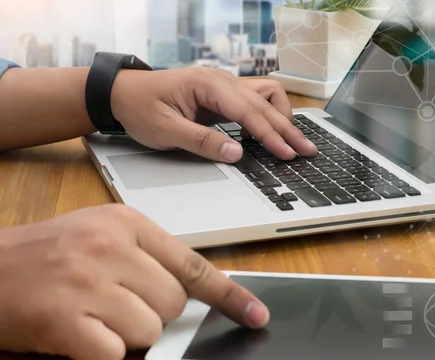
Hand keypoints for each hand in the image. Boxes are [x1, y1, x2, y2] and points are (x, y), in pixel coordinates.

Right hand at [0, 204, 269, 359]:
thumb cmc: (45, 255)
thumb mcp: (101, 237)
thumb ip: (147, 259)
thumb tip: (188, 295)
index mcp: (127, 223)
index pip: (192, 264)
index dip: (228, 294)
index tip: (255, 314)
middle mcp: (110, 247)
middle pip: (173, 303)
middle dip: (153, 314)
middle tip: (116, 304)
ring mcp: (88, 282)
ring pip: (150, 329)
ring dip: (126, 334)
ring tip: (93, 316)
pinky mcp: (65, 320)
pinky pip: (115, 353)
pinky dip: (102, 353)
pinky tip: (78, 334)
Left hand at [110, 68, 317, 161]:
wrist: (121, 92)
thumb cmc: (139, 108)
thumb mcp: (165, 130)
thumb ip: (202, 141)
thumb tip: (237, 153)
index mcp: (208, 85)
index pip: (249, 111)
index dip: (270, 135)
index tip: (287, 154)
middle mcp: (222, 80)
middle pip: (264, 103)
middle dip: (287, 129)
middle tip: (306, 150)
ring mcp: (224, 85)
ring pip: (265, 96)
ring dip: (281, 117)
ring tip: (291, 141)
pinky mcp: (222, 94)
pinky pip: (254, 100)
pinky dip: (268, 114)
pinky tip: (271, 132)